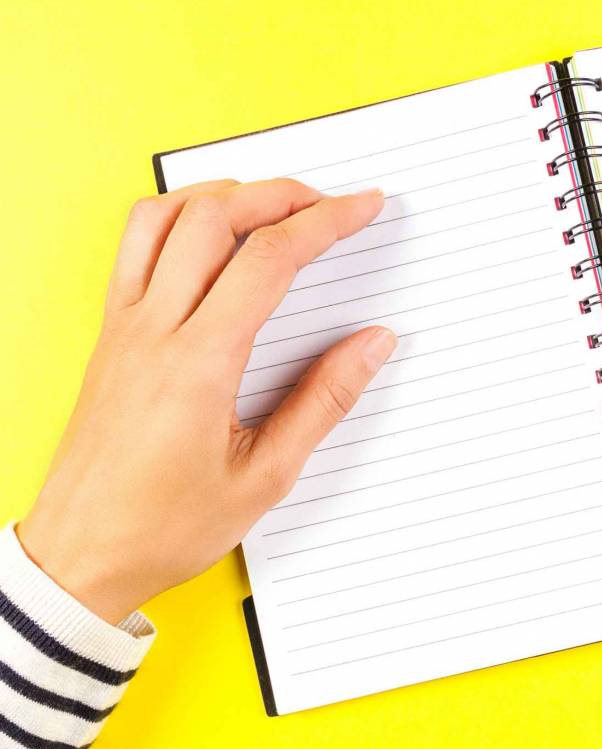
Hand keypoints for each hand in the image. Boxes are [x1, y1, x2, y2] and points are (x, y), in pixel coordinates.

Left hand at [18, 179, 395, 623]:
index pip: (268, 259)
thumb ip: (324, 401)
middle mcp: (154, 330)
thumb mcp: (266, 476)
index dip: (325, 222)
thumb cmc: (165, 525)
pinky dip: (178, 218)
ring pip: (166, 217)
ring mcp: (124, 327)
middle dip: (283, 194)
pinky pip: (134, 246)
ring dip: (226, 196)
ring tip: (273, 207)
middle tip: (329, 203)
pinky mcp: (110, 335)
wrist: (81, 554)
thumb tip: (373, 345)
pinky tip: (210, 235)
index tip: (363, 207)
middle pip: (217, 216)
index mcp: (199, 363)